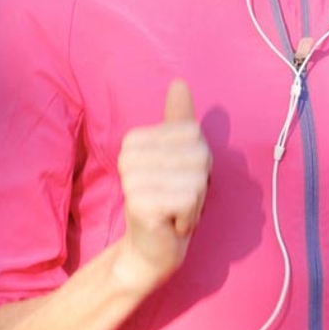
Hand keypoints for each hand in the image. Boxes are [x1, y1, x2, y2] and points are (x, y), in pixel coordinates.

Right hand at [114, 79, 210, 294]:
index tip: (179, 178)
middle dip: (198, 183)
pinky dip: (189, 216)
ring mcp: (132, 179)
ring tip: (174, 210)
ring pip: (195, 180)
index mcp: (137, 138)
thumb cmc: (168, 199)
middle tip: (177, 199)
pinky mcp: (141, 203)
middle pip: (197, 156)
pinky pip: (189, 200)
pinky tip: (172, 222)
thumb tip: (179, 83)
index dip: (198, 160)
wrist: (151, 246)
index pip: (193, 134)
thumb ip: (177, 120)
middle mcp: (129, 155)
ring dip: (194, 202)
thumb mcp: (178, 155)